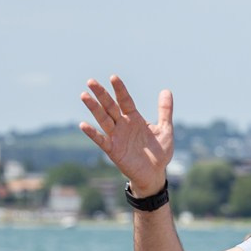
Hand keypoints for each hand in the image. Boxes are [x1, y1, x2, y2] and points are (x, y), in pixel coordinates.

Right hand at [78, 77, 176, 193]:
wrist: (155, 173)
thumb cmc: (159, 152)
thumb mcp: (165, 129)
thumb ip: (164, 111)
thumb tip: (166, 90)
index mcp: (134, 118)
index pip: (125, 100)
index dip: (120, 90)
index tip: (113, 77)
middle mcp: (123, 125)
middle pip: (110, 106)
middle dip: (101, 94)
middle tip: (91, 81)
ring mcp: (116, 136)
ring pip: (103, 119)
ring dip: (94, 108)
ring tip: (84, 95)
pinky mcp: (113, 150)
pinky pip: (101, 140)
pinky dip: (92, 133)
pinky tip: (83, 124)